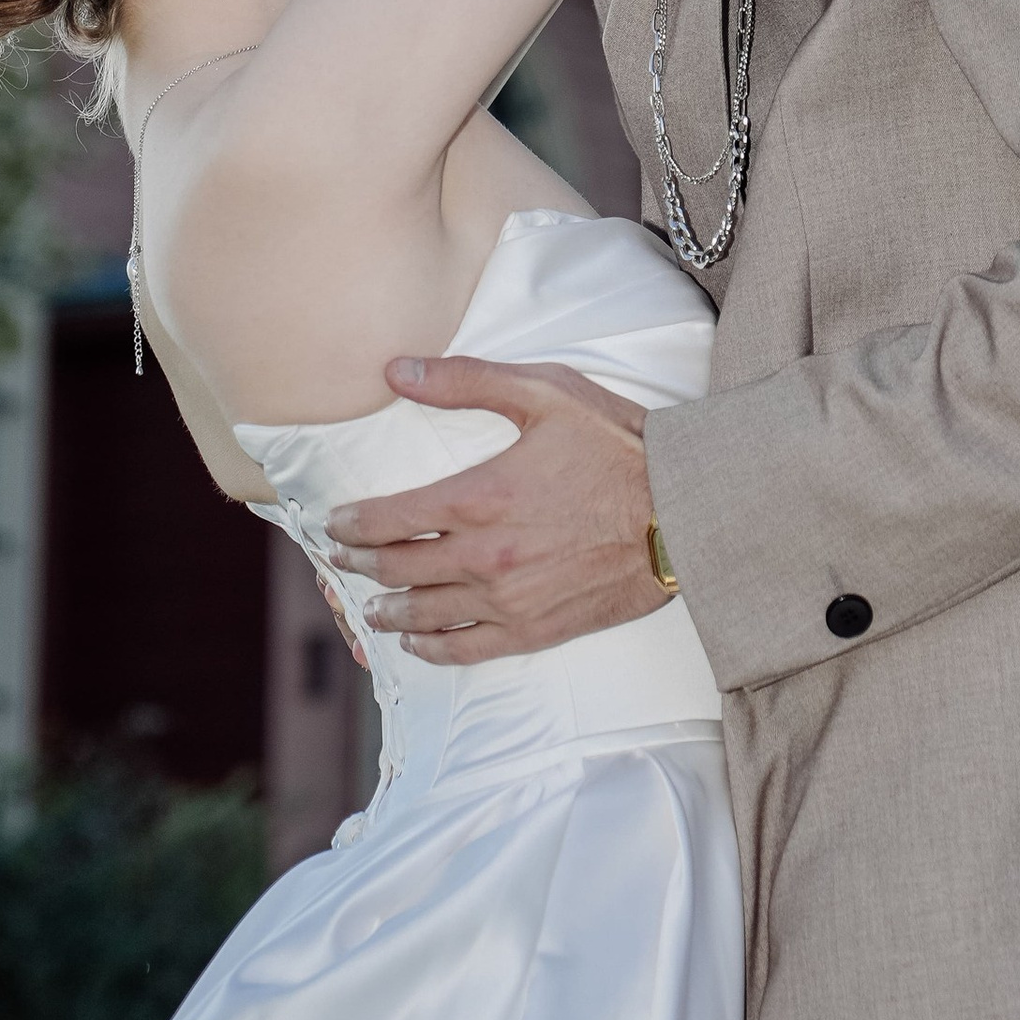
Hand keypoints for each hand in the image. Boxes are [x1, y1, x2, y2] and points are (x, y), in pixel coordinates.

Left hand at [326, 358, 664, 658]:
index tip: (335, 524)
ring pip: (423, 613)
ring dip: (386, 609)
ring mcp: (508, 599)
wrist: (684, 511)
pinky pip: (466, 649)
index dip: (352, 524)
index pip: (389, 518)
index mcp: (480, 496)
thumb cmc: (619, 447)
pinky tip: (417, 642)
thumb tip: (399, 371)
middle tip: (340, 561)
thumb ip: (468, 380)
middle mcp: (484, 555)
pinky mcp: (535, 629)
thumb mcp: (546, 393)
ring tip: (369, 605)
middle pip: (397, 567)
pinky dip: (431, 648)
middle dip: (359, 563)